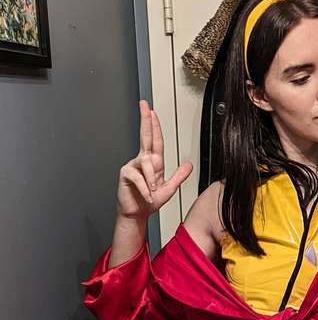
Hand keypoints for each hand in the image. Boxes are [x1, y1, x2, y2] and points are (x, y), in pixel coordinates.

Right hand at [116, 100, 192, 219]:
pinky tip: (147, 194)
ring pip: (147, 164)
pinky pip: (139, 177)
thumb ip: (178, 176)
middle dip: (145, 119)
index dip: (154, 125)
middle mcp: (142, 160)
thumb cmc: (150, 201)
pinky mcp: (126, 174)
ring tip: (153, 191)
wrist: (137, 213)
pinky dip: (145, 188)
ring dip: (152, 179)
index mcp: (153, 162)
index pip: (155, 139)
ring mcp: (133, 166)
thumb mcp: (169, 188)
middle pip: (145, 136)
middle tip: (145, 105)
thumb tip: (189, 165)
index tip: (152, 111)